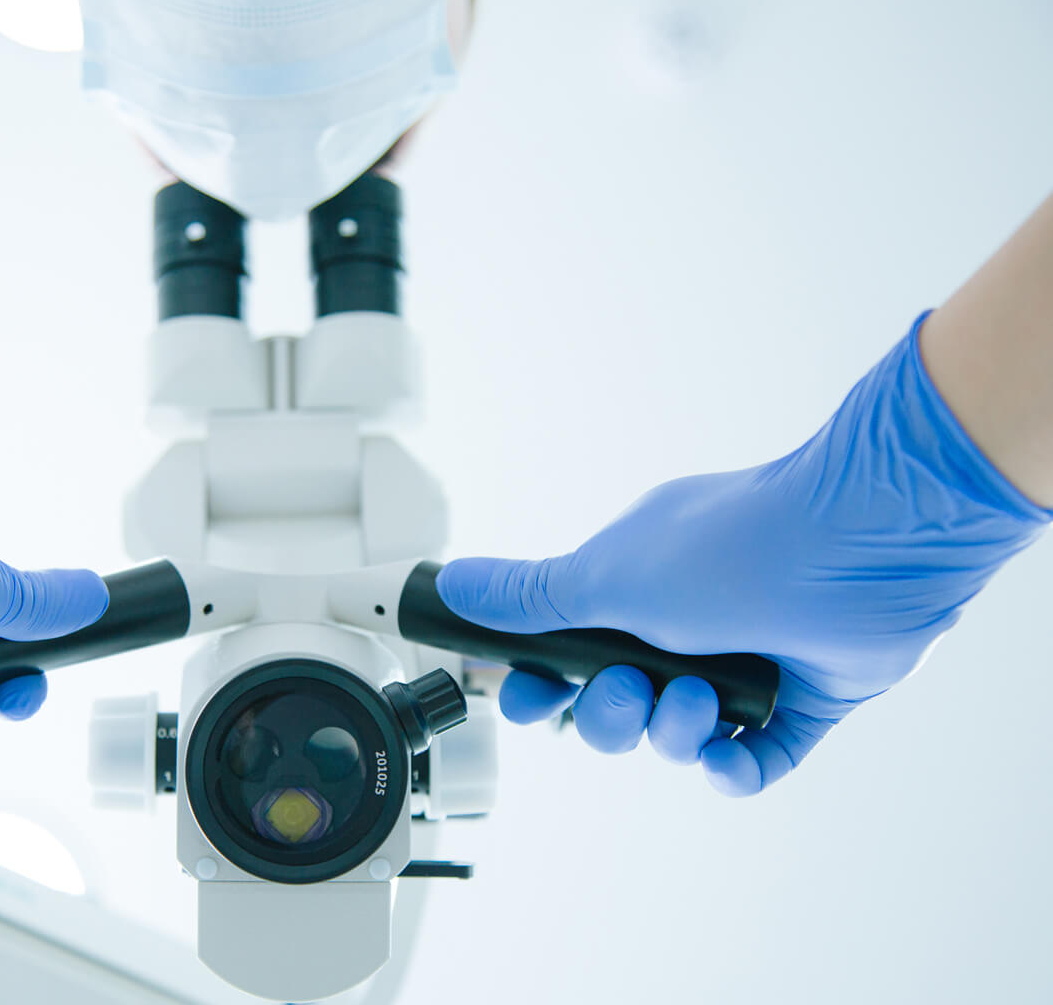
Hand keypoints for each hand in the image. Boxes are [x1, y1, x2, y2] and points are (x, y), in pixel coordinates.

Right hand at [437, 315, 1049, 794]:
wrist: (863, 544)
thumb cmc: (732, 547)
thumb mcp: (608, 575)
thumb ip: (530, 597)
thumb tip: (450, 582)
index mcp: (629, 588)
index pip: (561, 651)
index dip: (537, 686)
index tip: (526, 697)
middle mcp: (681, 624)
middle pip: (613, 705)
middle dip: (609, 714)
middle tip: (628, 689)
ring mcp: (741, 662)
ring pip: (678, 735)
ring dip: (677, 731)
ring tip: (701, 699)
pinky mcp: (800, 700)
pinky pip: (756, 760)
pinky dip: (738, 769)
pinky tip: (731, 759)